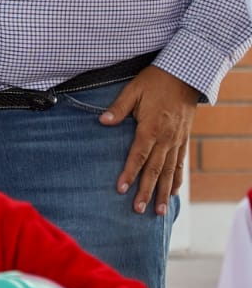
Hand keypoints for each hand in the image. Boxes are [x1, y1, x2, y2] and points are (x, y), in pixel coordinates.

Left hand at [101, 65, 197, 213]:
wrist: (185, 76)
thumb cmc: (155, 82)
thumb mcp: (133, 90)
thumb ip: (118, 108)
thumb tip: (102, 121)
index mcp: (151, 128)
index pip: (138, 156)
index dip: (129, 173)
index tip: (121, 189)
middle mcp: (166, 138)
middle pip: (155, 170)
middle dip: (147, 191)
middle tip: (139, 210)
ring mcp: (177, 141)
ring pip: (170, 172)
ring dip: (164, 192)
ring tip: (159, 212)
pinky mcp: (183, 140)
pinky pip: (180, 164)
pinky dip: (177, 180)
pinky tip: (174, 193)